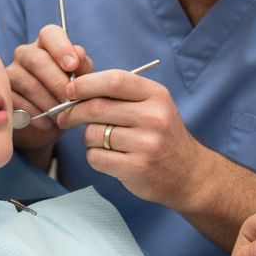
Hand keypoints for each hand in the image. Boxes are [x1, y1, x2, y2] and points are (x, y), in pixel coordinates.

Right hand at [7, 25, 93, 155]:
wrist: (52, 122)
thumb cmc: (69, 94)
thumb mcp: (82, 81)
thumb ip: (83, 67)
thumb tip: (78, 57)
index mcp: (48, 44)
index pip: (50, 34)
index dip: (61, 48)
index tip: (72, 66)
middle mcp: (26, 53)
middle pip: (37, 60)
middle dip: (57, 82)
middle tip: (70, 100)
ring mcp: (11, 72)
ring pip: (29, 84)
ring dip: (49, 103)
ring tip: (62, 115)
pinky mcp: (4, 93)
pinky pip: (18, 102)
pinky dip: (36, 115)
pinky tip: (48, 123)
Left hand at [55, 68, 206, 206]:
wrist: (189, 174)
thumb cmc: (162, 135)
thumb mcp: (153, 105)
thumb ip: (120, 94)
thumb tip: (75, 87)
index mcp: (156, 95)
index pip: (114, 81)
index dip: (85, 84)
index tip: (70, 90)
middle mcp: (153, 117)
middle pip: (96, 108)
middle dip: (73, 111)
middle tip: (65, 117)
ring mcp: (146, 144)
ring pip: (92, 134)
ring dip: (88, 138)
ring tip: (104, 141)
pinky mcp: (136, 168)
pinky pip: (96, 157)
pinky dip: (95, 157)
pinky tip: (110, 157)